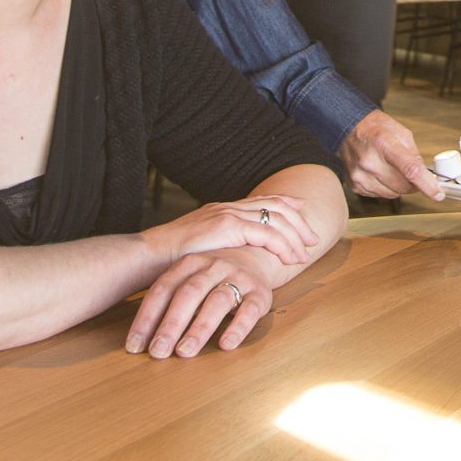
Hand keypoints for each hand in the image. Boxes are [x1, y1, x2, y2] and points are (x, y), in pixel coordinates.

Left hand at [127, 247, 275, 358]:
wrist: (257, 255)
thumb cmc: (213, 277)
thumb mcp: (189, 278)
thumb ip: (168, 301)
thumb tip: (138, 340)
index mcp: (189, 263)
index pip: (162, 290)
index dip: (147, 318)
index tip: (134, 346)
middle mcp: (213, 266)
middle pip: (188, 294)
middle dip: (170, 326)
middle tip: (157, 353)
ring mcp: (238, 277)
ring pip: (217, 301)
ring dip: (199, 328)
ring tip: (185, 352)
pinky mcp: (259, 291)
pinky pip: (249, 309)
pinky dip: (238, 328)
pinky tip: (225, 345)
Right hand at [143, 192, 315, 270]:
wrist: (148, 256)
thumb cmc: (169, 259)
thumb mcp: (199, 247)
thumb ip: (217, 246)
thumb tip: (230, 257)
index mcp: (222, 209)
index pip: (262, 201)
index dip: (287, 204)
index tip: (303, 211)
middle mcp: (228, 207)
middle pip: (276, 206)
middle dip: (298, 222)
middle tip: (312, 238)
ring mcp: (228, 215)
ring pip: (275, 219)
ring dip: (294, 236)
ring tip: (304, 253)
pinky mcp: (226, 227)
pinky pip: (266, 233)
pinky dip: (282, 245)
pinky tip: (290, 258)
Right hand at [340, 108, 446, 198]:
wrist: (350, 129)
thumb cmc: (376, 129)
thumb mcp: (402, 134)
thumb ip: (415, 156)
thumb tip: (427, 176)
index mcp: (385, 144)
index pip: (410, 170)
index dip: (427, 185)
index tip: (437, 194)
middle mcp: (370, 161)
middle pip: (403, 186)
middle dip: (413, 183)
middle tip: (411, 173)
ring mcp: (360, 175)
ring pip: (392, 194)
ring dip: (397, 186)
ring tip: (391, 169)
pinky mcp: (355, 185)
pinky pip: (379, 195)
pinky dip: (384, 187)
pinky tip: (379, 173)